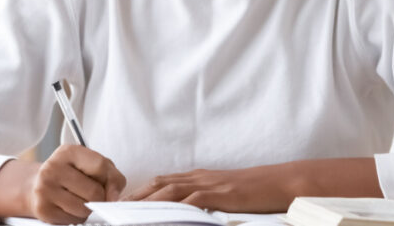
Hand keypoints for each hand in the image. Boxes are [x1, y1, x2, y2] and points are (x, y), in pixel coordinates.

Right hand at [28, 144, 126, 223]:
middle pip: (94, 192)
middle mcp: (53, 168)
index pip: (100, 167)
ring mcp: (45, 189)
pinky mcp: (43, 209)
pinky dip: (76, 217)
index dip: (110, 180)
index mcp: (68, 152)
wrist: (37, 184)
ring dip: (88, 209)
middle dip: (99, 197)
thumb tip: (114, 197)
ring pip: (85, 209)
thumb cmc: (70, 173)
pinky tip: (69, 207)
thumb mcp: (91, 165)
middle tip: (90, 193)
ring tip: (78, 199)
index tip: (109, 186)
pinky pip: (73, 220)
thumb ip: (110, 176)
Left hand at [120, 166, 292, 212]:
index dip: (139, 192)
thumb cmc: (255, 193)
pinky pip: (193, 200)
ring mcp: (209, 185)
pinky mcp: (221, 195)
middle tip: (114, 210)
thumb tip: (184, 213)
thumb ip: (203, 201)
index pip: (161, 182)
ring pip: (170, 190)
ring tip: (128, 214)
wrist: (279, 182)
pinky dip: (175, 208)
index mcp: (198, 177)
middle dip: (135, 197)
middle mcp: (199, 178)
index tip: (121, 203)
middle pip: (159, 184)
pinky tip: (163, 215)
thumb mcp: (224, 195)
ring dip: (147, 202)